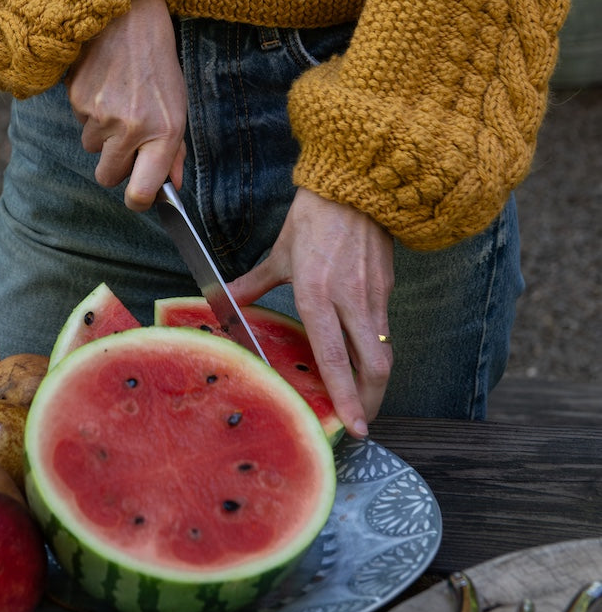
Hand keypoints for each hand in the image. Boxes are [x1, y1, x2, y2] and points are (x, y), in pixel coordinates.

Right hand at [64, 0, 186, 209]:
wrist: (128, 19)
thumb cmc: (158, 65)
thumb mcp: (177, 105)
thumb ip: (175, 149)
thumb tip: (171, 185)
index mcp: (164, 132)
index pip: (141, 191)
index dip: (138, 200)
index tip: (139, 197)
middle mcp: (131, 128)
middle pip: (107, 176)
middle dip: (114, 165)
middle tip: (127, 140)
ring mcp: (100, 115)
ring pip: (91, 148)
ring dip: (101, 134)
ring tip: (118, 99)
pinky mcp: (77, 100)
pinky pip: (80, 122)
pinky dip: (89, 110)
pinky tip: (104, 85)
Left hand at [229, 188, 393, 438]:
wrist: (354, 185)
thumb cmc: (314, 217)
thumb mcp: (281, 253)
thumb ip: (254, 284)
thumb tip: (224, 302)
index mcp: (317, 294)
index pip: (334, 356)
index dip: (344, 396)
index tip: (352, 426)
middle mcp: (350, 301)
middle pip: (374, 367)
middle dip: (369, 402)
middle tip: (358, 424)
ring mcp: (373, 295)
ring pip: (384, 352)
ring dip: (376, 383)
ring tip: (362, 402)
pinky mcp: (387, 287)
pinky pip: (384, 330)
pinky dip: (377, 353)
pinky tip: (366, 363)